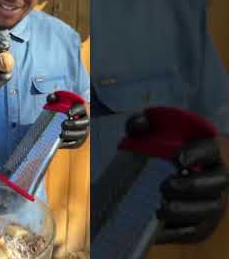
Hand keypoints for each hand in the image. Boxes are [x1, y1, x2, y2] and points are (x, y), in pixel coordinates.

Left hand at [46, 93, 88, 148]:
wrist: (61, 121)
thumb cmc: (61, 111)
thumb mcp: (57, 102)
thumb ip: (54, 98)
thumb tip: (52, 98)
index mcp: (81, 110)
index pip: (82, 108)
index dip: (76, 110)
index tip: (69, 112)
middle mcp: (85, 121)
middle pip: (84, 123)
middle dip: (74, 124)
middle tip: (64, 124)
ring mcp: (83, 131)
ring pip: (81, 135)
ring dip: (72, 135)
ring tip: (62, 134)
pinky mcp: (78, 141)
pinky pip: (75, 144)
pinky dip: (68, 144)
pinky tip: (60, 143)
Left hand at [126, 113, 228, 243]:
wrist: (148, 177)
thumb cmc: (152, 152)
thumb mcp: (144, 134)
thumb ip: (140, 124)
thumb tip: (140, 124)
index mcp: (206, 151)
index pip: (210, 148)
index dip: (198, 153)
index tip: (177, 158)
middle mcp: (215, 177)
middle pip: (216, 182)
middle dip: (192, 186)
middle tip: (165, 186)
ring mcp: (211, 202)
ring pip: (209, 210)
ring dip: (187, 211)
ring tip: (162, 208)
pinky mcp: (201, 224)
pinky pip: (196, 232)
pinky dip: (178, 233)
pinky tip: (159, 229)